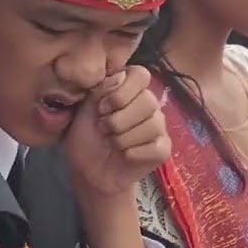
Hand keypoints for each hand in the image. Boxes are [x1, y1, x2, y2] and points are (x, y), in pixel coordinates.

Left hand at [63, 66, 169, 197]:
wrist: (87, 173)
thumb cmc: (85, 139)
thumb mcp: (84, 111)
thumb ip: (101, 91)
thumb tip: (121, 76)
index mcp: (130, 90)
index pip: (140, 75)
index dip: (122, 91)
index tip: (102, 108)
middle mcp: (148, 104)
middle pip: (148, 101)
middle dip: (119, 120)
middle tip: (103, 129)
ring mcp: (158, 126)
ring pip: (153, 125)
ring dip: (123, 139)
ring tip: (111, 144)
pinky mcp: (162, 149)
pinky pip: (157, 147)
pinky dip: (134, 153)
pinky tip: (124, 156)